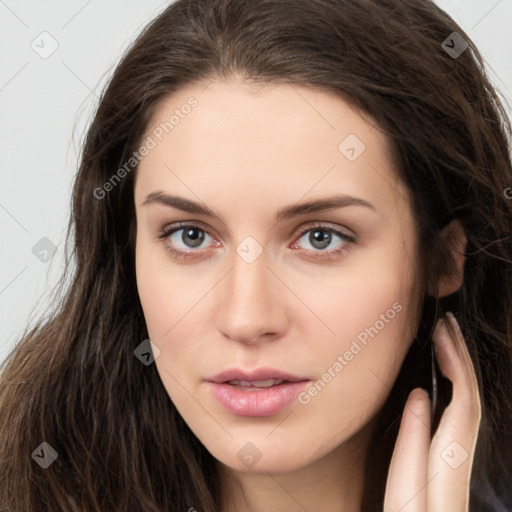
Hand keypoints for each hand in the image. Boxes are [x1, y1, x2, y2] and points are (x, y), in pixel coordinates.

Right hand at [384, 312, 481, 511]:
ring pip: (468, 407)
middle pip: (471, 400)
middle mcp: (461, 458)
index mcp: (451, 461)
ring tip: (445, 341)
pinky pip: (459, 417)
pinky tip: (442, 379)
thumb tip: (420, 395)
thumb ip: (412, 443)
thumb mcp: (404, 490)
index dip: (456, 365)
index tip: (442, 334)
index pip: (463, 402)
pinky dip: (454, 389)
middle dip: (462, 358)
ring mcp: (458, 461)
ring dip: (459, 369)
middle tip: (446, 324)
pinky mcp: (450, 463)